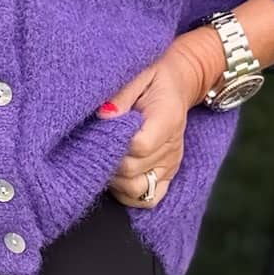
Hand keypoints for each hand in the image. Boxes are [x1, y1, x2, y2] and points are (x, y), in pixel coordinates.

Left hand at [97, 34, 219, 208]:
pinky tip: (117, 177)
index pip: (138, 146)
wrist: (178, 84)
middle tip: (94, 145)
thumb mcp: (138, 75)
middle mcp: (172, 147)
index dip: (114, 143)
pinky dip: (129, 194)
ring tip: (104, 160)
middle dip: (108, 160)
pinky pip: (150, 199)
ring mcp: (170, 165)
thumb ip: (121, 95)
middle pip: (133, 170)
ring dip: (115, 179)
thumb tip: (103, 115)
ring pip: (138, 189)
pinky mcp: (168, 175)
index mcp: (166, 119)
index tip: (101, 130)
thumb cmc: (152, 78)